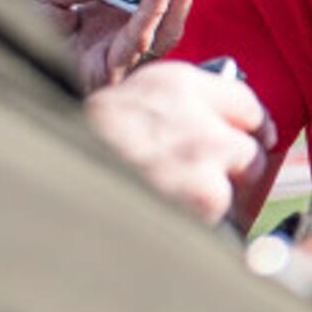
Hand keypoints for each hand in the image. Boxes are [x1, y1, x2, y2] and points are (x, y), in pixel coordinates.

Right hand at [82, 60, 275, 223]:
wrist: (53, 175)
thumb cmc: (78, 145)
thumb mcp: (124, 106)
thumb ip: (169, 111)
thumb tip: (204, 129)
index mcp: (176, 84)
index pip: (243, 101)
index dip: (253, 126)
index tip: (258, 139)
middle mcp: (199, 114)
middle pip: (250, 148)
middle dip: (235, 171)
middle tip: (208, 185)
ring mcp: (206, 155)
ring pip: (237, 186)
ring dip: (214, 202)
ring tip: (174, 207)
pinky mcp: (206, 195)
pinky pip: (220, 219)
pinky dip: (201, 228)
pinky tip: (168, 222)